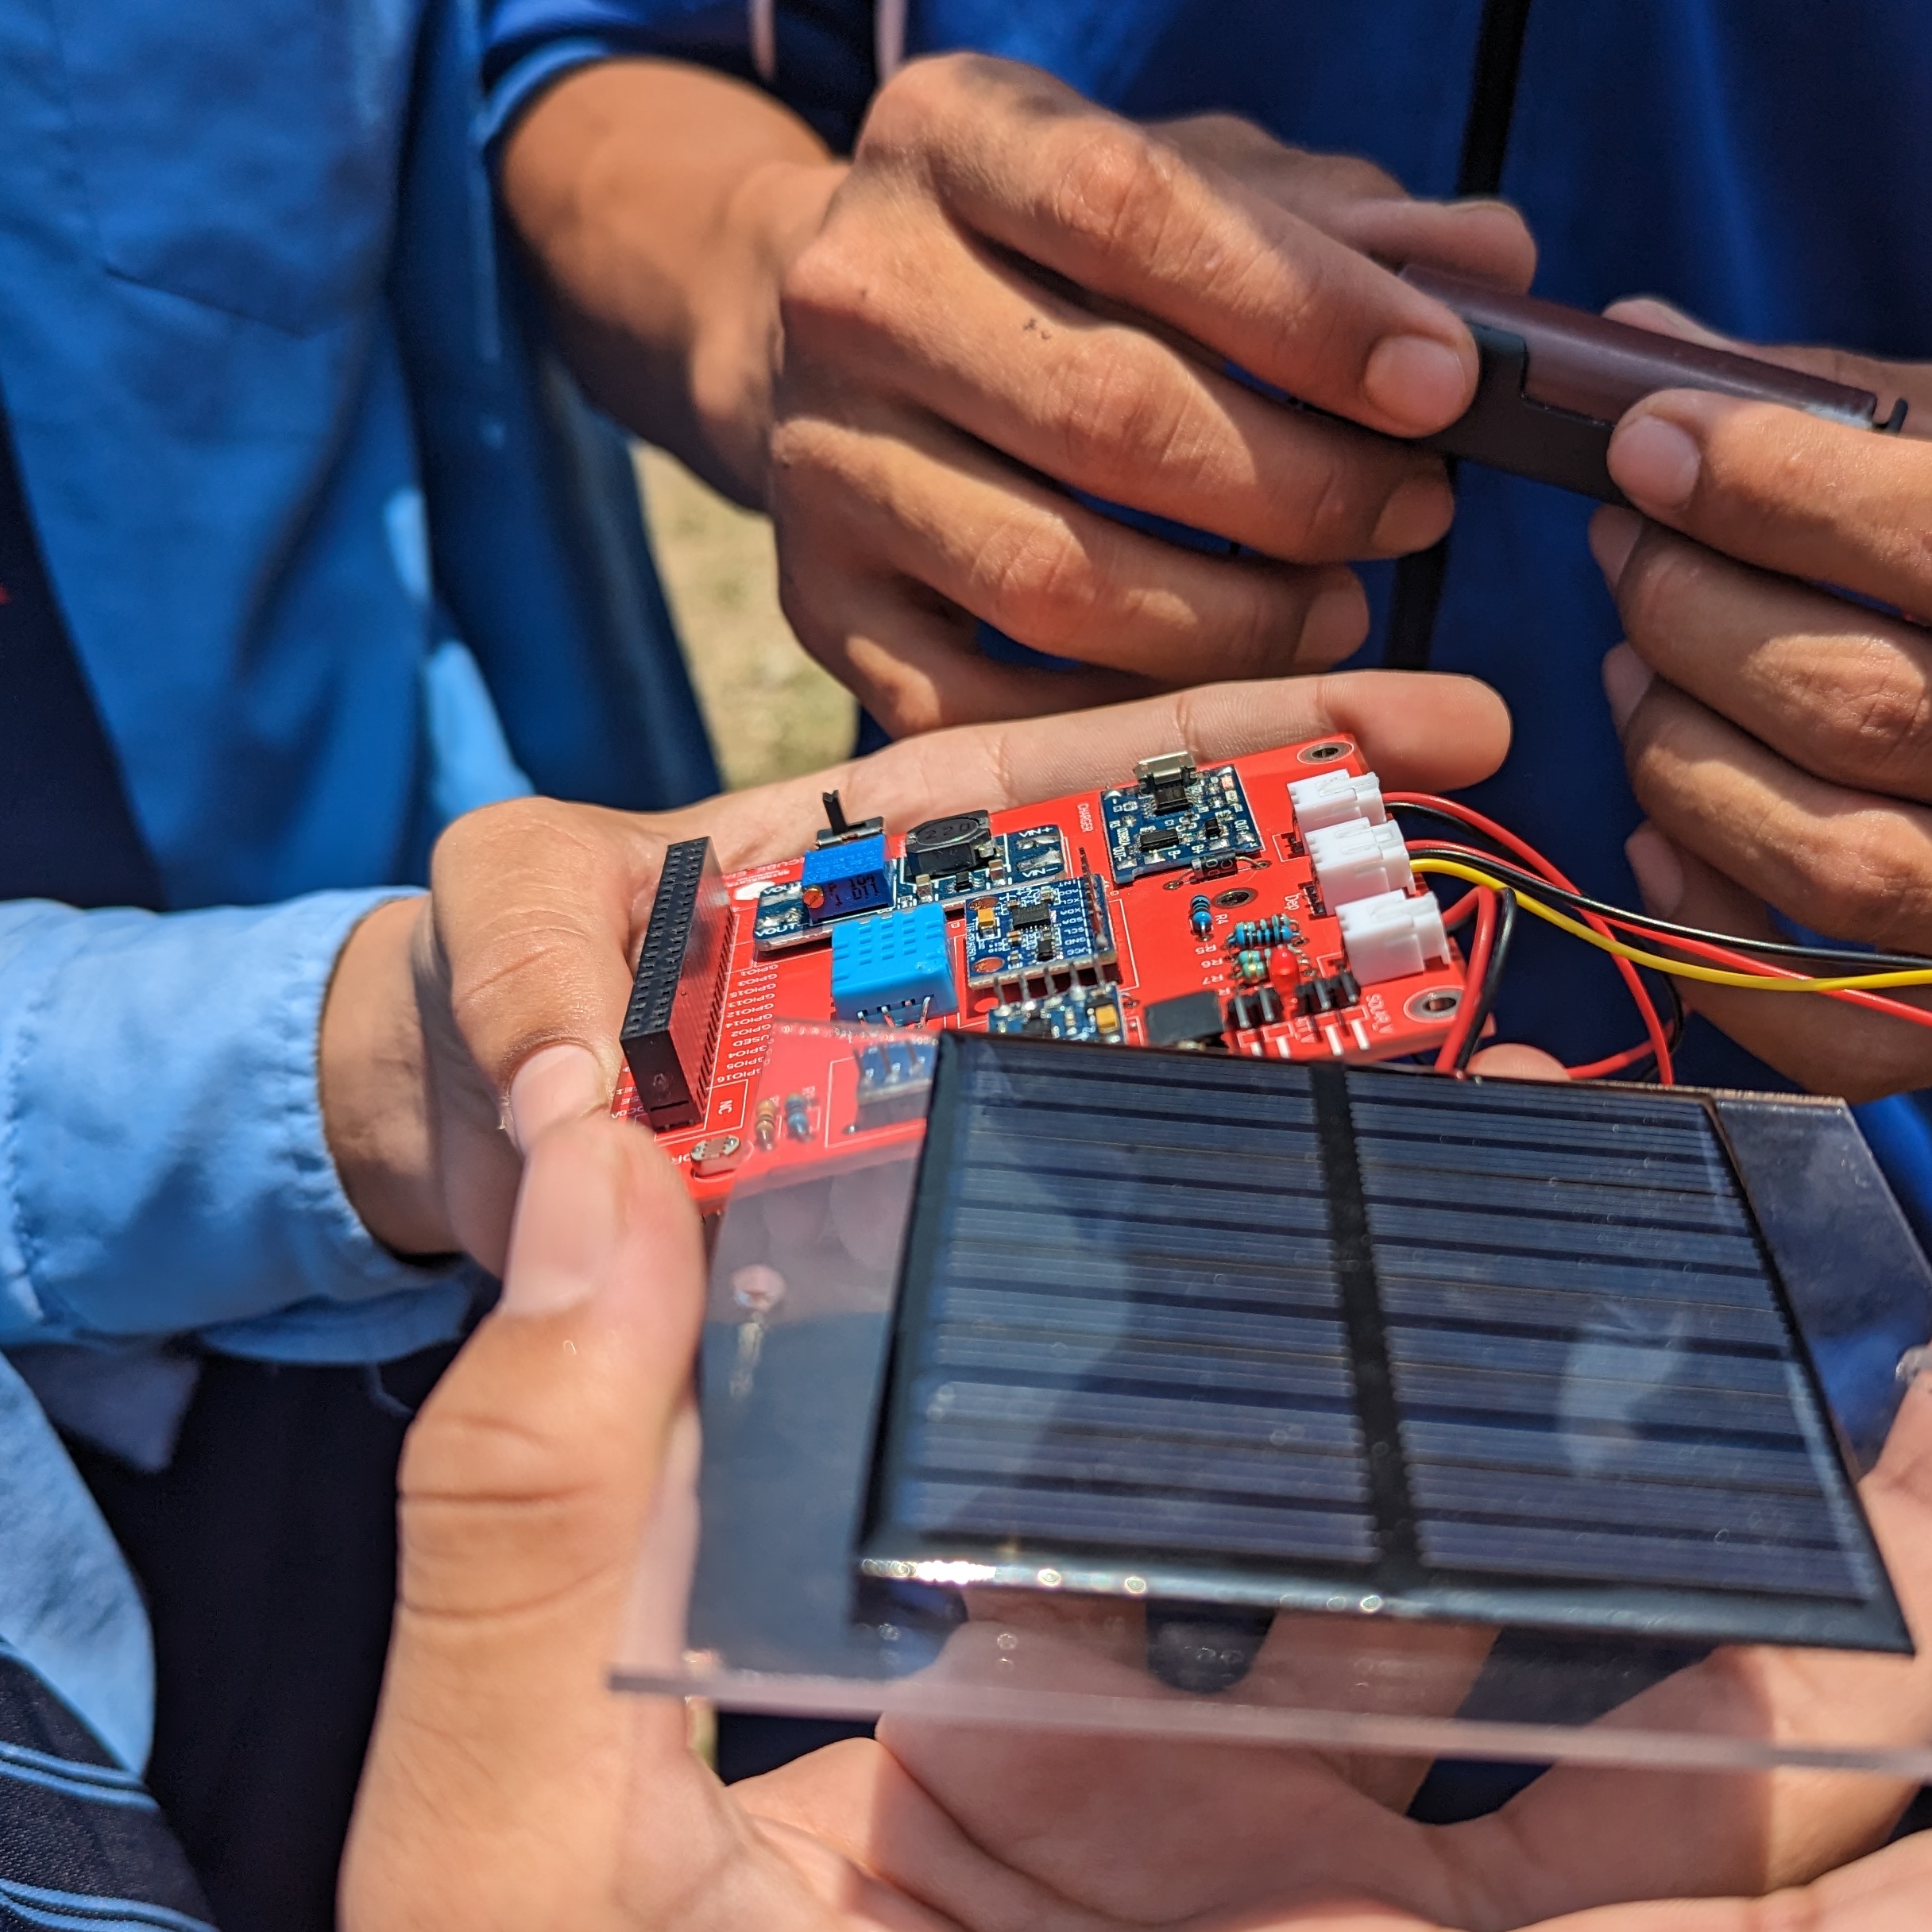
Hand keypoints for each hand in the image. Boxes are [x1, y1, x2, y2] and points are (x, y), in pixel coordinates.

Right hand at [220, 1115, 1931, 1931]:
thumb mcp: (493, 1902)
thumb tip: (597, 1161)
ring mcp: (1243, 1873)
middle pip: (1732, 1800)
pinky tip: (1476, 1261)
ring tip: (1863, 1253)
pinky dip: (1444, 1443)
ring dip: (1748, 1485)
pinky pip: (1362, 1596)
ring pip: (1588, 1680)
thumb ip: (535, 1533)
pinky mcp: (1138, 1785)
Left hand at [318, 670, 1511, 1267]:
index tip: (1412, 707)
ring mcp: (948, 1098)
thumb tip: (579, 1104)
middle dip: (1324, 882)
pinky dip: (1167, 1213)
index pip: (1083, 771)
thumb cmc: (486, 984)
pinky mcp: (920, 1224)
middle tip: (1481, 869)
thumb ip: (524, 964)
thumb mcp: (491, 914)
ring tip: (1453, 1050)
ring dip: (1286, 1051)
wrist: (450, 1148)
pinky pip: (1061, 1210)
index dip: (1245, 738)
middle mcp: (949, 969)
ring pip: (1145, 1067)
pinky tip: (1300, 1219)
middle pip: (1164, 913)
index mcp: (879, 849)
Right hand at [505, 51, 1532, 732]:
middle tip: (1417, 512)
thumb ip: (1342, 221)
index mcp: (949, 134)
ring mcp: (818, 455)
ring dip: (1235, 621)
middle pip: (1104, 412)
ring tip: (1341, 608)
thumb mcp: (1191, 182)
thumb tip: (1491, 264)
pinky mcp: (816, 600)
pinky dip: (1123, 721)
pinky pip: (983, 703)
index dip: (1303, 307)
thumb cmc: (1062, 256)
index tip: (1441, 383)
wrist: (818, 330)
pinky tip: (1228, 695)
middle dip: (1302, 485)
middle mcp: (852, 287)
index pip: (1129, 210)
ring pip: (1051, 579)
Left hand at [1587, 306, 1931, 1099]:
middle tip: (1630, 548)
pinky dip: (1708, 934)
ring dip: (1684, 754)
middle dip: (1700, 615)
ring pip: (1843, 864)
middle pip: (1884, 710)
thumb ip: (1863, 403)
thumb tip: (1643, 350)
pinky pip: (1834, 1026)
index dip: (1785, 491)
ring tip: (1636, 667)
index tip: (1654, 444)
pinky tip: (1662, 828)